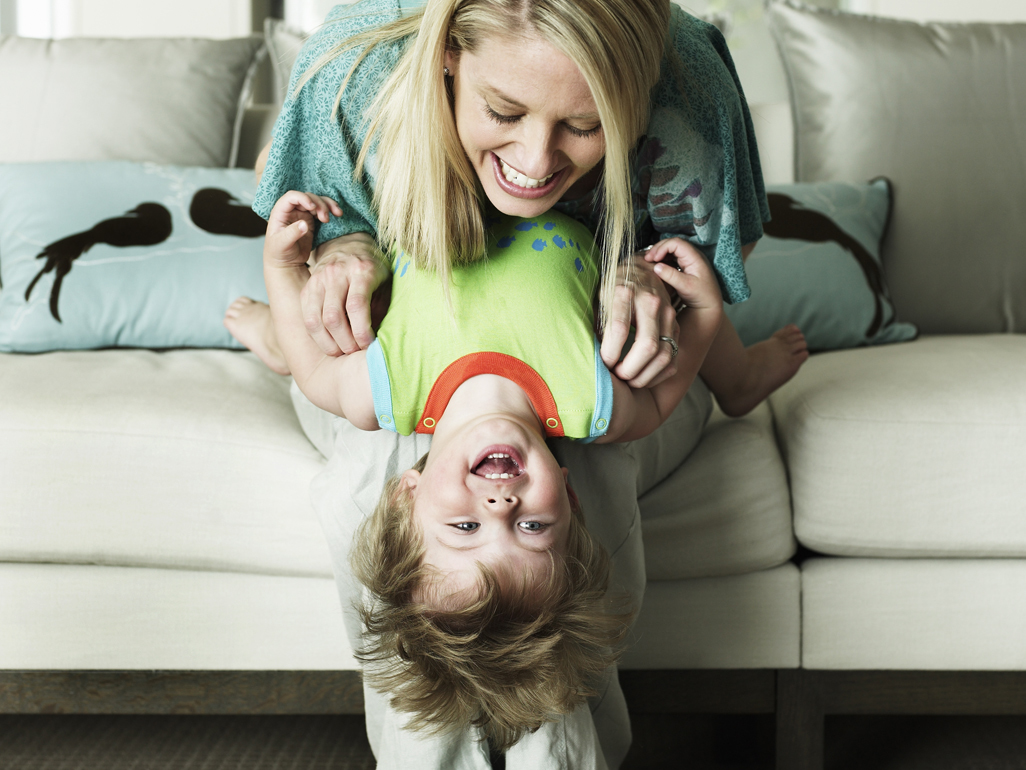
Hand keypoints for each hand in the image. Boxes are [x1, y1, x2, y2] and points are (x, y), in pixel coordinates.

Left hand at [264, 191, 342, 268]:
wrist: (287, 262)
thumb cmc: (279, 253)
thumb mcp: (281, 245)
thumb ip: (291, 234)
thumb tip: (304, 224)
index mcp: (280, 212)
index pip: (291, 197)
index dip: (303, 198)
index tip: (313, 207)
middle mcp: (291, 210)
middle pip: (307, 197)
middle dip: (319, 204)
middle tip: (325, 218)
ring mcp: (302, 214)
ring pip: (316, 201)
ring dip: (327, 205)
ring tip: (337, 214)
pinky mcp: (310, 220)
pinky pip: (321, 210)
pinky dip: (330, 210)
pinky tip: (338, 214)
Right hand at [300, 232, 389, 355]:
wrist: (348, 244)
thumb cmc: (374, 269)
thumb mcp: (386, 282)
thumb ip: (383, 307)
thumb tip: (380, 339)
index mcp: (362, 270)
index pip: (356, 306)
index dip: (362, 332)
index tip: (368, 345)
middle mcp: (337, 273)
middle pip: (333, 317)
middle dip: (345, 342)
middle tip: (355, 352)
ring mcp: (318, 279)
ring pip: (315, 320)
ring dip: (328, 344)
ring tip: (342, 353)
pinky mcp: (307, 288)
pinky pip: (306, 318)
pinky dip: (317, 336)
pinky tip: (330, 343)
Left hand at [600, 253, 680, 388]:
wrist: (640, 271)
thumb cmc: (613, 289)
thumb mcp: (599, 299)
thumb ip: (598, 324)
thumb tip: (592, 356)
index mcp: (626, 292)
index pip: (620, 329)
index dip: (610, 353)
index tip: (604, 363)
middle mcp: (651, 302)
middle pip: (647, 346)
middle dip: (630, 369)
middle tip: (617, 376)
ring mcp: (668, 314)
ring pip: (664, 355)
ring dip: (645, 376)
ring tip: (628, 379)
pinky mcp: (676, 326)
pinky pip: (672, 358)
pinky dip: (658, 374)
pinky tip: (643, 376)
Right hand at [645, 237, 722, 311]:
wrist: (710, 305)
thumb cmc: (701, 296)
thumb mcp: (686, 286)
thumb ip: (671, 275)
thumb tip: (656, 266)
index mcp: (695, 257)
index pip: (676, 243)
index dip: (662, 248)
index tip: (653, 258)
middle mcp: (692, 255)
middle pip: (673, 244)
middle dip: (658, 249)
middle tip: (647, 259)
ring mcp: (689, 260)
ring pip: (671, 250)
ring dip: (660, 253)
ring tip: (649, 261)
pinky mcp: (685, 266)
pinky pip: (672, 258)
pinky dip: (663, 259)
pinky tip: (656, 266)